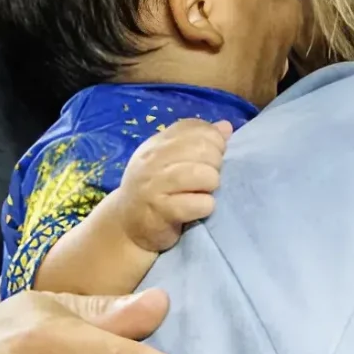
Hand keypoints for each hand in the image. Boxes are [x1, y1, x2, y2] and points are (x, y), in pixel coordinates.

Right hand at [106, 121, 229, 256]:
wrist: (126, 226)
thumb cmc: (154, 190)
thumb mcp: (168, 161)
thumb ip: (194, 142)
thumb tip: (226, 127)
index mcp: (157, 143)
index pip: (192, 127)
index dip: (212, 138)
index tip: (214, 155)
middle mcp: (153, 159)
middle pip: (202, 148)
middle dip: (216, 163)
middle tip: (210, 178)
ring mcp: (155, 184)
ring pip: (202, 174)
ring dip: (212, 184)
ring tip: (206, 192)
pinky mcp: (161, 210)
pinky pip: (198, 203)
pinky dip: (206, 206)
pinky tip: (201, 209)